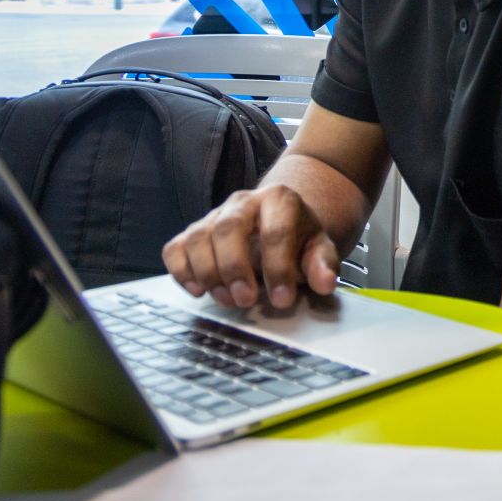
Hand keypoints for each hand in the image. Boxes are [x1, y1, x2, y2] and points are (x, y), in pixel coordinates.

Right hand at [162, 185, 340, 309]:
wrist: (281, 224)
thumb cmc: (298, 240)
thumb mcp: (319, 249)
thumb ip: (323, 264)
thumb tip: (325, 283)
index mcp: (279, 200)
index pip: (276, 231)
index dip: (278, 268)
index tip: (282, 300)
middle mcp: (243, 201)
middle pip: (229, 228)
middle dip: (234, 268)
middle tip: (245, 300)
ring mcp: (215, 215)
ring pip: (198, 237)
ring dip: (208, 273)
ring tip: (226, 300)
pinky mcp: (193, 232)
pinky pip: (175, 248)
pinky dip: (181, 270)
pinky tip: (197, 290)